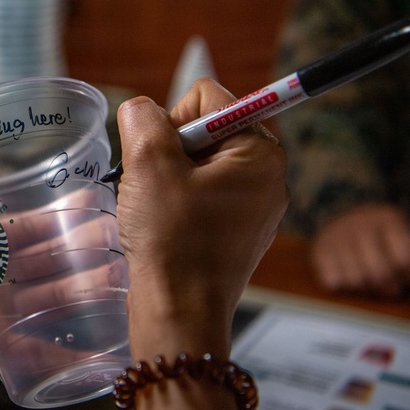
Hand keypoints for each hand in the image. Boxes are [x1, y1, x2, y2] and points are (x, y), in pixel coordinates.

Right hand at [116, 78, 288, 353]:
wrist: (180, 311)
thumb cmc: (172, 241)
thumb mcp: (148, 164)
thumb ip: (143, 118)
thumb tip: (141, 110)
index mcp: (260, 151)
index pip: (207, 98)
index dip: (173, 122)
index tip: (164, 162)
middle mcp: (267, 174)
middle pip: (203, 129)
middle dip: (171, 152)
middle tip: (159, 189)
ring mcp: (255, 204)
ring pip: (197, 163)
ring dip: (169, 178)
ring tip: (160, 211)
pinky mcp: (238, 228)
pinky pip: (201, 193)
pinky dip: (177, 203)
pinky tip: (168, 228)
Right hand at [311, 204, 409, 296]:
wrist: (337, 211)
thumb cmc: (376, 231)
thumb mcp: (398, 230)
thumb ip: (407, 252)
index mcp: (387, 218)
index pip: (405, 259)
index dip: (409, 275)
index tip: (407, 276)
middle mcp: (359, 224)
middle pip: (380, 273)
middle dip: (388, 286)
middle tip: (389, 287)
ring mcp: (336, 236)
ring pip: (356, 280)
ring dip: (364, 287)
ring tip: (368, 281)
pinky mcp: (318, 250)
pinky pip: (333, 281)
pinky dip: (341, 283)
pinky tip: (347, 275)